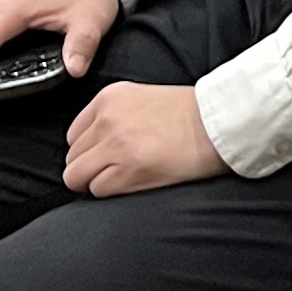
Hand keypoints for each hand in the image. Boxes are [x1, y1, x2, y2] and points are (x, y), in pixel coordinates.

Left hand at [64, 80, 225, 194]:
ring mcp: (115, 145)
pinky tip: (134, 183)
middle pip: (72, 157)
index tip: (105, 157)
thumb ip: (114, 115)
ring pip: (77, 176)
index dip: (89, 151)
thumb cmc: (191, 114)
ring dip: (96, 182)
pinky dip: (112, 192)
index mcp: (108, 98)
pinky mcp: (128, 169)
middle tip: (116, 171)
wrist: (219, 122)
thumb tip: (96, 145)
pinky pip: (98, 190)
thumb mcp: (143, 98)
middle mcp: (106, 119)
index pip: (74, 134)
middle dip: (90, 168)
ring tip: (123, 179)